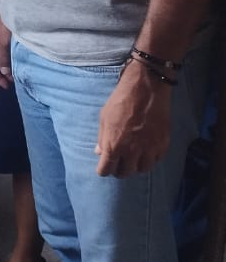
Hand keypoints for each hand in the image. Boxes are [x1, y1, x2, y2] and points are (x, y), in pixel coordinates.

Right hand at [0, 3, 12, 88]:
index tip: (8, 86)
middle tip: (15, 82)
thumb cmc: (3, 25)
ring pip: (2, 61)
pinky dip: (11, 61)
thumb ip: (3, 58)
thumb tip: (5, 74)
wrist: (8, 8)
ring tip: (17, 74)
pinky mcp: (5, 40)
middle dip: (4, 76)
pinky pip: (7, 54)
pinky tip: (18, 63)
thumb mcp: (3, 43)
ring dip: (8, 68)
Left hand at [95, 60, 171, 176]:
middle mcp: (131, 151)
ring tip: (134, 157)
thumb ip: (102, 138)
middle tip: (120, 161)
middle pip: (124, 173)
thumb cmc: (121, 100)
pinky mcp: (163, 144)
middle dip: (120, 169)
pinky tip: (147, 149)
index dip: (104, 169)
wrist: (146, 88)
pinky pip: (156, 159)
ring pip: (142, 169)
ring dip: (136, 165)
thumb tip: (99, 152)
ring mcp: (149, 149)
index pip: (106, 170)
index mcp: (113, 146)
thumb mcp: (104, 118)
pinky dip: (151, 157)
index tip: (106, 165)